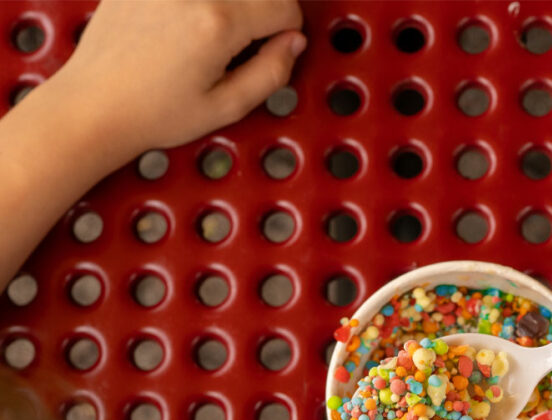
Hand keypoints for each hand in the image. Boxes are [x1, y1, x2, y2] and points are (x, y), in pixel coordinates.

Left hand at [51, 0, 304, 156]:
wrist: (93, 105)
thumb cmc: (156, 114)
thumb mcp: (227, 107)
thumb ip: (272, 73)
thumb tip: (294, 42)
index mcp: (220, 23)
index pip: (285, 6)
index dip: (288, 32)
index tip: (272, 50)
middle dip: (262, 13)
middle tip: (241, 46)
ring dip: (232, 8)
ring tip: (211, 37)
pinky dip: (200, 6)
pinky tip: (181, 30)